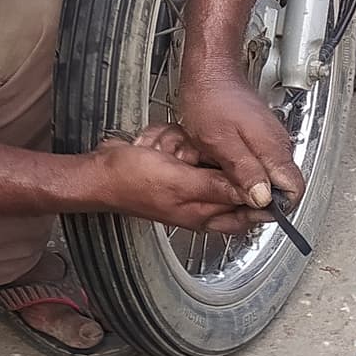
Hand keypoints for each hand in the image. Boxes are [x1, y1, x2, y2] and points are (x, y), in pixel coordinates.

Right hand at [87, 126, 268, 233]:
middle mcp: (200, 200)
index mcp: (206, 214)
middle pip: (227, 172)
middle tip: (187, 158)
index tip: (248, 168)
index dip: (253, 189)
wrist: (99, 171)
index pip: (249, 208)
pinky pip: (186, 143)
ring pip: (206, 153)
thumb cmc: (130, 183)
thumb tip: (257, 196)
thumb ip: (219, 189)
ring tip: (165, 152)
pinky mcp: (174, 163)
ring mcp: (186, 180)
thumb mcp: (180, 183)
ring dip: (185, 146)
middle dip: (209, 158)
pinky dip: (172, 140)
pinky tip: (157, 146)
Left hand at [175, 73, 303, 209]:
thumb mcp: (219, 142)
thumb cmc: (210, 101)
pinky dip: (249, 172)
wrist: (210, 73)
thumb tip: (262, 199)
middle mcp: (278, 144)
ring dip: (254, 187)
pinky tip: (229, 169)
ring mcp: (272, 140)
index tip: (252, 210)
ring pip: (273, 176)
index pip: (294, 190)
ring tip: (229, 183)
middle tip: (234, 199)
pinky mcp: (262, 136)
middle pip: (284, 186)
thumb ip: (244, 171)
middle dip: (262, 200)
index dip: (275, 208)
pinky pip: (263, 164)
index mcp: (272, 148)